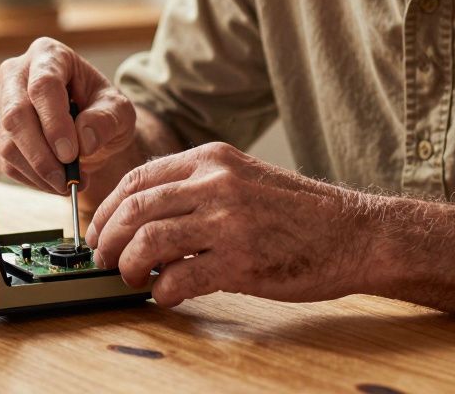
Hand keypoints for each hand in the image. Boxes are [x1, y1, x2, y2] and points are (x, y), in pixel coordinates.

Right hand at [0, 37, 136, 193]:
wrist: (87, 127)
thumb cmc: (102, 110)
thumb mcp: (119, 111)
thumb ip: (106, 120)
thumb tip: (83, 140)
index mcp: (48, 55)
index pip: (43, 86)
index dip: (54, 122)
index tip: (71, 153)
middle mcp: (16, 73)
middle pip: (15, 114)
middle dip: (41, 155)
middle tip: (67, 179)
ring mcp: (0, 102)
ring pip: (6, 142)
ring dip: (38, 172)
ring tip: (68, 183)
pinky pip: (4, 160)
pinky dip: (30, 178)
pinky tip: (53, 182)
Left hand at [85, 143, 377, 306]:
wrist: (354, 233)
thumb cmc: (297, 212)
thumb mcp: (243, 177)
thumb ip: (196, 187)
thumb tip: (142, 216)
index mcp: (212, 159)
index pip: (138, 179)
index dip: (108, 210)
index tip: (100, 232)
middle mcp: (216, 184)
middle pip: (135, 210)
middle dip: (108, 240)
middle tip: (105, 261)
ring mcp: (229, 222)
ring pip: (149, 242)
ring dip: (129, 267)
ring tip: (133, 279)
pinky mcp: (242, 262)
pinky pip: (180, 280)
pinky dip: (162, 293)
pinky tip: (167, 296)